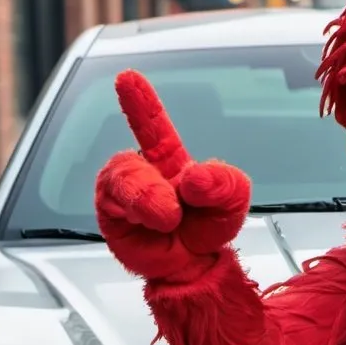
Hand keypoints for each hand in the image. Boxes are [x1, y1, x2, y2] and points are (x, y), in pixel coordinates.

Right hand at [95, 70, 250, 281]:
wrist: (195, 267)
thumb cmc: (206, 226)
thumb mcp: (232, 200)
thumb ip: (225, 183)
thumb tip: (194, 179)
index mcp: (168, 159)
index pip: (153, 126)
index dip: (141, 104)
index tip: (128, 77)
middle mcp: (141, 172)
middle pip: (131, 161)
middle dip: (148, 174)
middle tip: (179, 197)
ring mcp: (123, 195)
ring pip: (124, 181)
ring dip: (149, 197)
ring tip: (169, 217)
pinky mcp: (113, 218)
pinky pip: (116, 206)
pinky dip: (140, 213)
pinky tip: (156, 222)